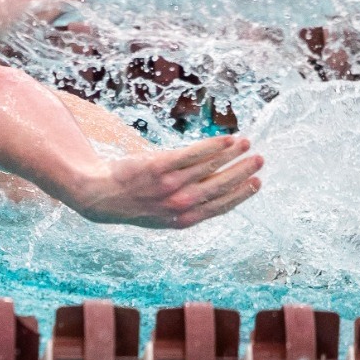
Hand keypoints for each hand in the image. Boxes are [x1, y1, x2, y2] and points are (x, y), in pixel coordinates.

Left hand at [65, 136, 262, 227]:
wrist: (100, 195)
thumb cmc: (136, 203)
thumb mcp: (164, 214)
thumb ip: (190, 205)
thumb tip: (218, 187)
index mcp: (183, 220)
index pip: (221, 206)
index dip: (242, 194)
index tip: (257, 182)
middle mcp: (179, 204)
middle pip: (220, 185)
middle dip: (243, 171)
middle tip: (259, 159)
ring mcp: (170, 185)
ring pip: (210, 166)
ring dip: (231, 153)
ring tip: (244, 143)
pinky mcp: (159, 166)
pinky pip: (193, 153)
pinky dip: (212, 145)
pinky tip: (224, 138)